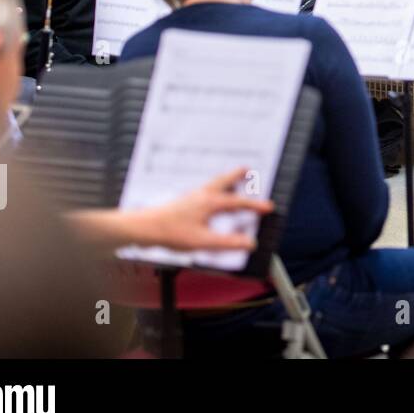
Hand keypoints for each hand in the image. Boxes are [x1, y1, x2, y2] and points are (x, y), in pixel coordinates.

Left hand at [137, 167, 274, 250]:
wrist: (145, 228)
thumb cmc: (171, 233)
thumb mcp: (203, 241)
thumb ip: (227, 243)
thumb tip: (248, 243)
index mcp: (210, 203)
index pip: (238, 202)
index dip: (255, 205)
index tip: (268, 207)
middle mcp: (202, 195)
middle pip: (224, 182)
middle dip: (237, 176)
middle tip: (246, 169)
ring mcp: (192, 197)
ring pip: (213, 184)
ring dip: (225, 181)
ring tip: (232, 180)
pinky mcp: (184, 202)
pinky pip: (204, 190)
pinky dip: (213, 189)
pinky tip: (210, 198)